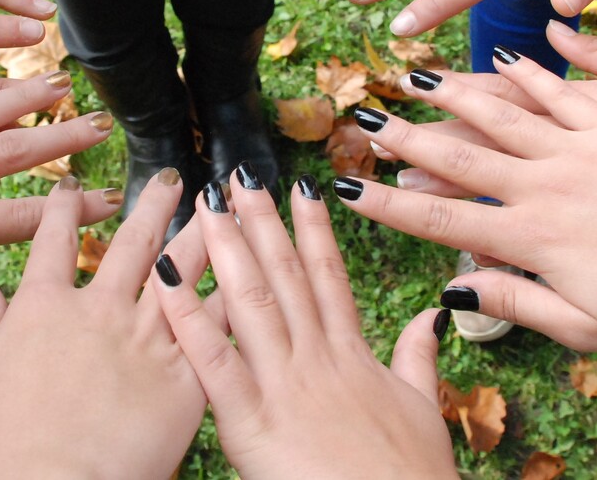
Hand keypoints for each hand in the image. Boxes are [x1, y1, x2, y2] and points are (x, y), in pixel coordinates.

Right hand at [0, 172, 211, 477]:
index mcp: (43, 308)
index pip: (52, 243)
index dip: (62, 210)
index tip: (73, 186)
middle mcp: (98, 311)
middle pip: (131, 245)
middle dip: (152, 204)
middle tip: (171, 178)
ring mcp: (144, 339)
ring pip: (182, 271)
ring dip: (203, 234)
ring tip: (223, 209)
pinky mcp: (183, 375)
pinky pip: (215, 326)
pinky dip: (232, 296)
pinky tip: (252, 276)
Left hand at [154, 173, 456, 477]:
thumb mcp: (421, 409)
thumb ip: (417, 356)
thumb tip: (431, 313)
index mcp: (353, 357)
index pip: (329, 280)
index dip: (313, 233)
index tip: (302, 189)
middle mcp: (318, 358)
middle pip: (285, 277)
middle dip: (261, 222)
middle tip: (239, 174)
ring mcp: (285, 385)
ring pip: (251, 302)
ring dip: (226, 248)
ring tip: (206, 202)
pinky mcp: (252, 421)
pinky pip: (213, 361)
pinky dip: (188, 317)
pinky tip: (165, 279)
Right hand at [335, 52, 596, 352]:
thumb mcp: (589, 328)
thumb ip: (517, 304)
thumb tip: (454, 288)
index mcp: (534, 239)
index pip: (442, 217)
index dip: (388, 202)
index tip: (345, 189)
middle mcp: (547, 185)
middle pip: (460, 156)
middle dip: (405, 138)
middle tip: (363, 119)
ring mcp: (582, 149)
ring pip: (503, 115)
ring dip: (453, 95)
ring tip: (412, 76)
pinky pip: (564, 91)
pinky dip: (531, 73)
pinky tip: (502, 59)